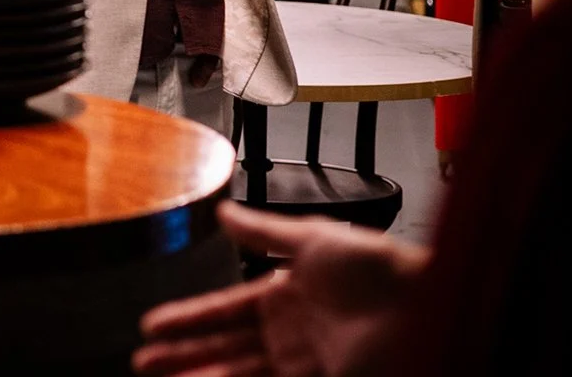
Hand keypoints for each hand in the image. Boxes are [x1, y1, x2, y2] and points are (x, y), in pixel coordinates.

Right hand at [133, 203, 425, 376]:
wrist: (427, 303)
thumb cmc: (380, 268)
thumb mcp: (313, 238)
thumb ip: (263, 231)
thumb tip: (223, 211)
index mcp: (286, 294)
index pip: (225, 310)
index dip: (189, 317)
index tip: (154, 325)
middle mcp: (292, 332)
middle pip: (225, 346)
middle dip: (183, 353)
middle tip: (144, 361)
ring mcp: (305, 361)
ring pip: (241, 370)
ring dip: (201, 372)